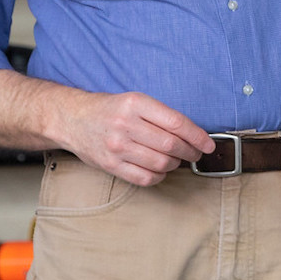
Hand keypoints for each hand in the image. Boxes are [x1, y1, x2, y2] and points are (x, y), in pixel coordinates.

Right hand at [55, 90, 213, 186]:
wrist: (72, 119)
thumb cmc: (110, 110)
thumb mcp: (135, 101)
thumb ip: (162, 116)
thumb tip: (194, 135)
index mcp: (136, 104)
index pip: (177, 123)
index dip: (198, 136)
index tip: (208, 144)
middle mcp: (125, 124)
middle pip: (171, 145)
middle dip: (190, 152)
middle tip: (195, 153)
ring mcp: (116, 147)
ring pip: (161, 163)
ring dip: (175, 164)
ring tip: (176, 160)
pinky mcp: (110, 165)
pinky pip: (145, 178)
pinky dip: (160, 176)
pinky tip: (160, 169)